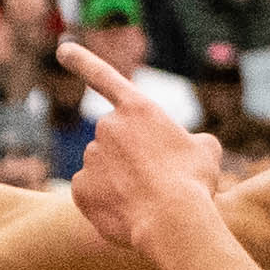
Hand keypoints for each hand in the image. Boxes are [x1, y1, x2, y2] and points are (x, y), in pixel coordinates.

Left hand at [56, 40, 219, 253]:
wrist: (173, 221)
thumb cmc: (194, 183)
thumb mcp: (206, 151)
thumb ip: (189, 140)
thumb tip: (186, 148)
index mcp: (138, 109)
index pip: (104, 78)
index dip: (82, 61)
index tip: (63, 48)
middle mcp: (108, 126)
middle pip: (115, 142)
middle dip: (131, 159)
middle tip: (158, 181)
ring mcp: (91, 156)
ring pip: (104, 169)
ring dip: (122, 182)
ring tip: (148, 201)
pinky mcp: (80, 187)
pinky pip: (92, 192)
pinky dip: (108, 202)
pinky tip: (129, 213)